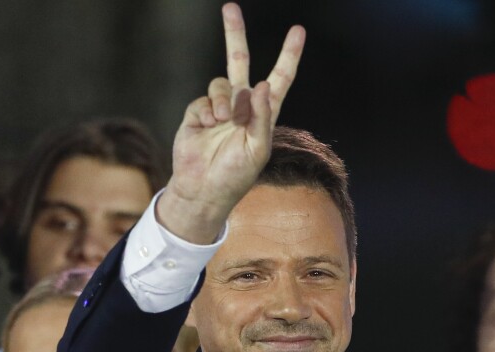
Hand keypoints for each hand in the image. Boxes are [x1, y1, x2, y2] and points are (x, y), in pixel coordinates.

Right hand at [156, 2, 305, 243]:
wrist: (203, 190)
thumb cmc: (236, 176)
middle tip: (229, 8)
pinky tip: (206, 127)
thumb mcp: (257, 150)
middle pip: (239, 62)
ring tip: (223, 122)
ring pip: (221, 83)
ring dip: (224, 100)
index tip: (298, 31)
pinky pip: (202, 99)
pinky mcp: (196, 114)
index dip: (289, 55)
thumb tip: (260, 85)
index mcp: (263, 114)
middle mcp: (241, 106)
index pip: (279, 78)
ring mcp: (218, 109)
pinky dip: (205, 111)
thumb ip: (262, 118)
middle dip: (234, 35)